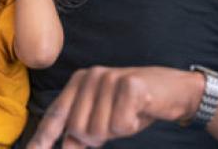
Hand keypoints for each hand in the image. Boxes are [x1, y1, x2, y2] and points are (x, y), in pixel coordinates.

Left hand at [28, 66, 203, 148]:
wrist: (174, 90)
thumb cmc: (135, 105)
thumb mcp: (104, 118)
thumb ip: (81, 132)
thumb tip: (65, 147)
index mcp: (79, 82)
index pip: (56, 114)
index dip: (42, 137)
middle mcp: (90, 76)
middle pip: (78, 129)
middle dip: (96, 138)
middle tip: (118, 121)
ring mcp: (109, 78)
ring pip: (98, 130)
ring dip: (116, 131)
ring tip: (129, 114)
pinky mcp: (129, 85)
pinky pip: (120, 125)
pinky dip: (132, 126)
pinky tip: (139, 112)